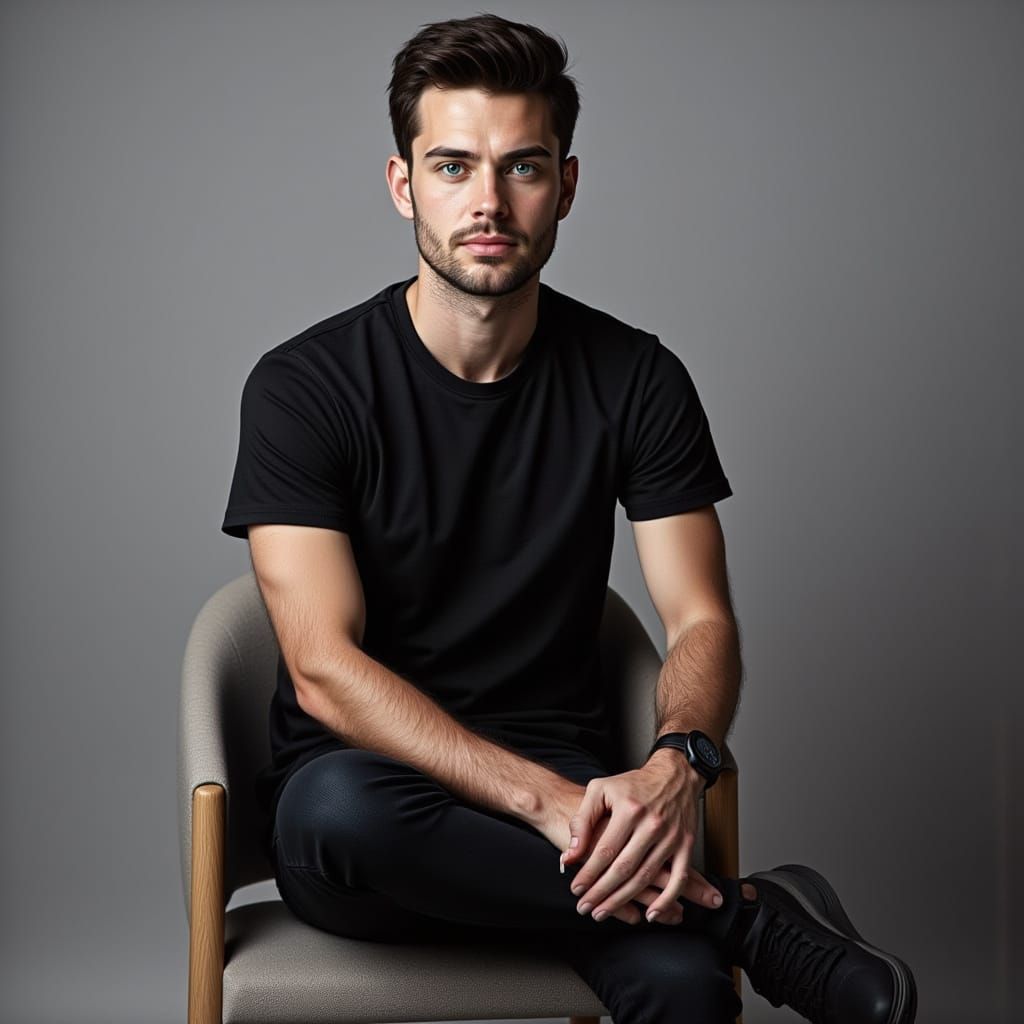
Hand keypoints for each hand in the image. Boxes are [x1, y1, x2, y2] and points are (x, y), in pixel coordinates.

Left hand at [561, 752, 723, 923]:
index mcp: (628, 809)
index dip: (588, 873)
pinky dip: (666, 900)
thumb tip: (569, 855)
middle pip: (623, 868)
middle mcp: (651, 824)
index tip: (575, 889)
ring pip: (646, 876)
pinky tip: (651, 915)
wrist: (674, 774)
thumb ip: (583, 820)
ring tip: (603, 912)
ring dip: (624, 899)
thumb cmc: (632, 783)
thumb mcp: (601, 790)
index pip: (605, 850)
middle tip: (584, 907)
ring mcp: (671, 835)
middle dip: (601, 892)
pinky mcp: (686, 843)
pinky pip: (679, 878)